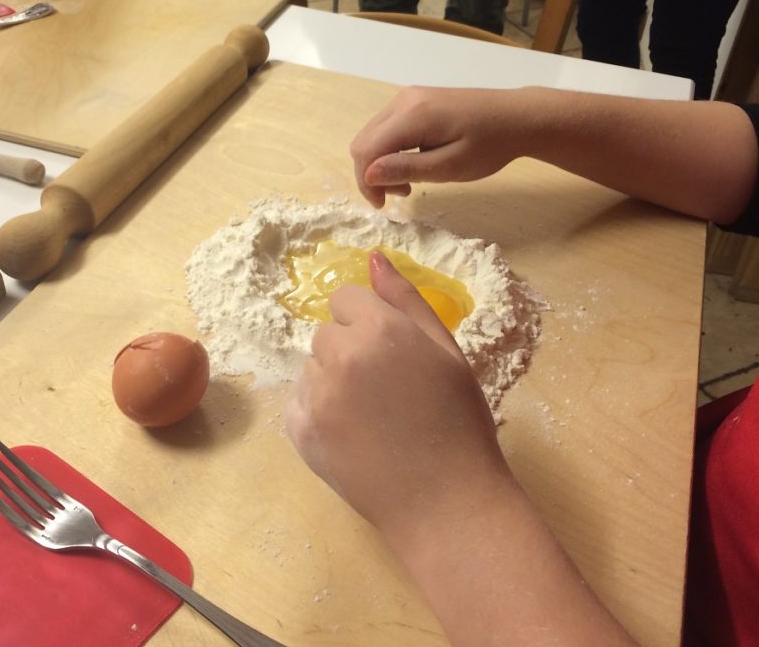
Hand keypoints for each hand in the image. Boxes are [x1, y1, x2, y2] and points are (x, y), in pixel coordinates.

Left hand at [286, 250, 510, 541]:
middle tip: (388, 390)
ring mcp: (316, 397)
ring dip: (333, 382)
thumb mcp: (446, 352)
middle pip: (326, 334)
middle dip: (350, 351)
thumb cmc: (459, 422)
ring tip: (373, 417)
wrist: (446, 501)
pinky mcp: (301, 433)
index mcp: (381, 329)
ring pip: (312, 369)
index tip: (392, 353)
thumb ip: (406, 300)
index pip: (345, 299)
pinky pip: (299, 403)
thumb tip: (373, 257)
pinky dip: (319, 414)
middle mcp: (341, 356)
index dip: (369, 322)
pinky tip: (354, 435)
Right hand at [350, 86, 523, 207]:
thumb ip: (407, 169)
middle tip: (400, 194)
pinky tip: (413, 162)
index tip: (383, 206)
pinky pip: (387, 128)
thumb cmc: (489, 145)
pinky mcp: (415, 100)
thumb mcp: (450, 166)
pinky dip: (390, 150)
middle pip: (363, 141)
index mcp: (411, 115)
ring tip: (410, 181)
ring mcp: (408, 97)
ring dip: (380, 163)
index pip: (367, 150)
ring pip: (372, 135)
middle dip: (372, 174)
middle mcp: (402, 100)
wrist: (517, 117)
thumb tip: (368, 175)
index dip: (366, 182)